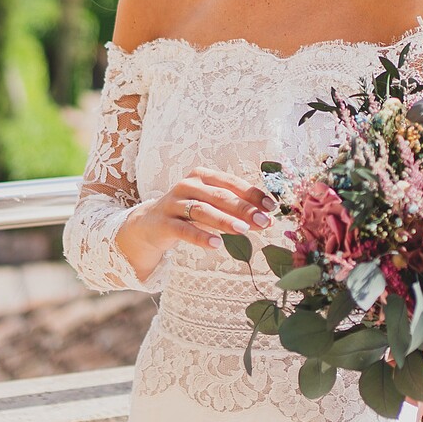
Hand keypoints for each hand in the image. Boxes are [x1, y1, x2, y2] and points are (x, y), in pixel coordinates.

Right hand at [115, 166, 277, 281]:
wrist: (150, 224)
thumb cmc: (189, 213)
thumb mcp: (211, 206)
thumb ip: (235, 209)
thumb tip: (268, 217)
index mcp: (203, 176)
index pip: (232, 182)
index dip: (253, 194)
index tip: (271, 207)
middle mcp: (188, 185)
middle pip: (219, 195)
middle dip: (244, 208)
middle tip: (264, 221)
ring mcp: (174, 203)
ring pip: (203, 210)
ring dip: (225, 220)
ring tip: (243, 230)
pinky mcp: (164, 222)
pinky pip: (184, 229)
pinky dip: (201, 236)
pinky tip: (217, 244)